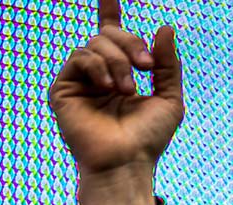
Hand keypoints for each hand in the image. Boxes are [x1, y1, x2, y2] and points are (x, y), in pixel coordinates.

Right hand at [46, 0, 183, 204]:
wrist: (127, 162)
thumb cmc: (149, 138)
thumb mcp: (169, 98)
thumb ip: (166, 64)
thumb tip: (165, 27)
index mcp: (121, 73)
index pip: (113, 34)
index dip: (108, 9)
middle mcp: (98, 73)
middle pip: (109, 34)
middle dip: (131, 44)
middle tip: (146, 68)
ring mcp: (80, 80)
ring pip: (95, 43)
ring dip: (118, 62)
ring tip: (127, 90)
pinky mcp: (63, 88)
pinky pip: (80, 58)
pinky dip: (98, 67)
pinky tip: (107, 87)